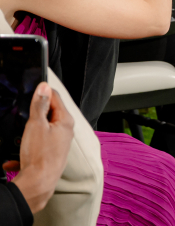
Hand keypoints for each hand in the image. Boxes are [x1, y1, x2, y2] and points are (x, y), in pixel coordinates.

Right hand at [4, 83, 74, 213]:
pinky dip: (24, 152)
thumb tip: (44, 87)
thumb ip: (40, 105)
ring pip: (40, 132)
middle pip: (49, 115)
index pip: (56, 98)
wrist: (38, 183)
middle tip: (24, 117)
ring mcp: (58, 144)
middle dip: (34, 116)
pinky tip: (14, 158)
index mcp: (65, 121)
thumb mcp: (36, 124)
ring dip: (27, 135)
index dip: (44, 92)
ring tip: (20, 140)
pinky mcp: (50, 155)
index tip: (34, 90)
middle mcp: (65, 132)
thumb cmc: (40, 155)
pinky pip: (35, 149)